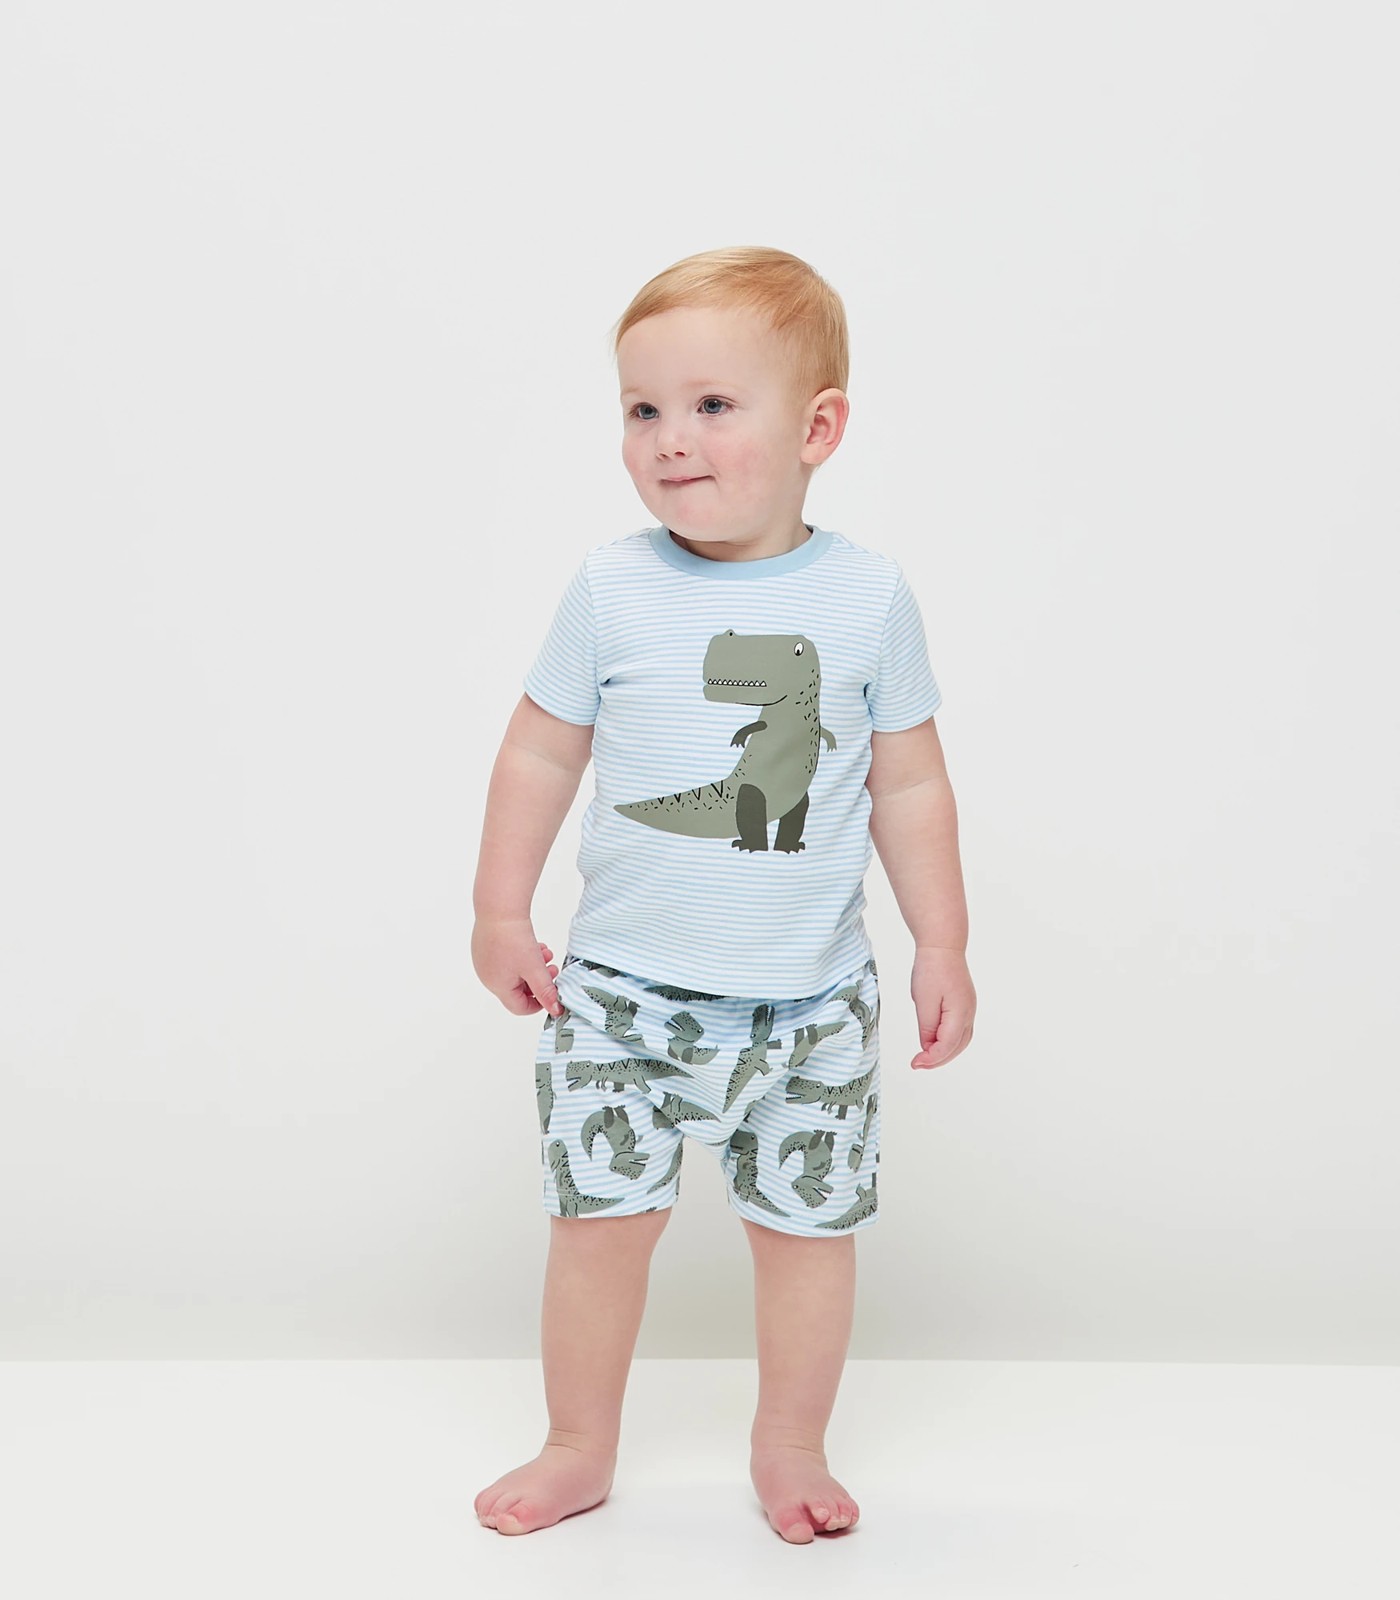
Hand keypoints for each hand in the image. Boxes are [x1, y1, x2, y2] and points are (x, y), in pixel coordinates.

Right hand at [471, 915, 563, 1016]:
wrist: (499, 908)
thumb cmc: (514, 939)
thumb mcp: (535, 968)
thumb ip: (546, 991)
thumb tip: (555, 1010)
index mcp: (497, 986)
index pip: (519, 1007)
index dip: (539, 1003)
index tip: (552, 993)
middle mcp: (488, 976)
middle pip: (518, 988)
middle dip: (538, 980)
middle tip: (553, 969)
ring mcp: (484, 960)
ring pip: (515, 971)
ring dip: (533, 966)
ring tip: (546, 953)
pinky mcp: (485, 946)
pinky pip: (507, 958)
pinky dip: (523, 955)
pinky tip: (535, 944)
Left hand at [910, 945, 974, 1069]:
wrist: (942, 945)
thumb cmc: (932, 968)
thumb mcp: (923, 1000)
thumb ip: (926, 1027)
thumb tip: (928, 1046)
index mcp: (960, 1013)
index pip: (947, 1046)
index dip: (931, 1059)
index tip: (915, 1063)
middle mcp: (969, 1013)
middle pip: (957, 1047)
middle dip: (939, 1059)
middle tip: (919, 1064)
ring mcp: (969, 1008)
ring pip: (961, 1040)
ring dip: (945, 1052)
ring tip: (926, 1057)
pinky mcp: (964, 1003)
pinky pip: (960, 1030)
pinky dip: (948, 1040)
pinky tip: (935, 1041)